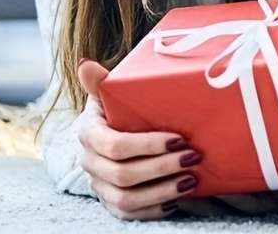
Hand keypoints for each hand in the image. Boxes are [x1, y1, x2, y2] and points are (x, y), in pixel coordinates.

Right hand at [77, 59, 201, 219]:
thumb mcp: (111, 92)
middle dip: (161, 168)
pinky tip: (176, 199)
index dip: (147, 145)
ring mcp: (99, 185)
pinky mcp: (111, 201)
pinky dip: (153, 209)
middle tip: (192, 157)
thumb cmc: (117, 107)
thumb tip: (85, 62)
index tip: (178, 138)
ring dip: (161, 191)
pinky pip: (129, 214)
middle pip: (123, 175)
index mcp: (89, 134)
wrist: (111, 128)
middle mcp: (90, 163)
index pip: (114, 145)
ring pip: (126, 199)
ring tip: (190, 180)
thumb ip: (101, 81)